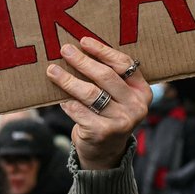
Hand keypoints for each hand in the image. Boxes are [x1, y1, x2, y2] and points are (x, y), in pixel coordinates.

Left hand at [46, 38, 151, 169]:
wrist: (105, 152)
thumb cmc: (107, 115)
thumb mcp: (117, 97)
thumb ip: (108, 77)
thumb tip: (78, 49)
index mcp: (142, 92)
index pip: (124, 64)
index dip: (103, 51)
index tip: (84, 41)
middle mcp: (136, 107)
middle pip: (105, 76)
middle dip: (82, 61)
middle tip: (65, 50)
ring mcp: (121, 121)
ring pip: (90, 93)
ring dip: (68, 79)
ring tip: (52, 70)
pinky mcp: (103, 133)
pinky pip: (79, 110)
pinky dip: (66, 102)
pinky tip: (58, 97)